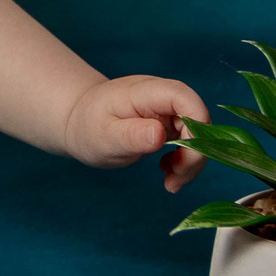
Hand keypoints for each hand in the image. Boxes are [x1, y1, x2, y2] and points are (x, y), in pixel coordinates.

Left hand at [63, 75, 208, 192]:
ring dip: (190, 162)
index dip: (197, 122)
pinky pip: (187, 142)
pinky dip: (183, 161)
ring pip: (196, 134)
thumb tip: (160, 135)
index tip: (190, 154)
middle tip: (176, 179)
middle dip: (194, 152)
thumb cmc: (88, 127)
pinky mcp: (167, 124)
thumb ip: (132, 136)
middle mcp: (160, 97)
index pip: (182, 96)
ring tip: (171, 183)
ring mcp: (165, 110)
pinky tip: (168, 173)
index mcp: (144, 92)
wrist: (78, 124)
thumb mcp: (105, 137)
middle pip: (195, 118)